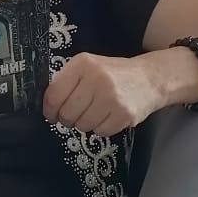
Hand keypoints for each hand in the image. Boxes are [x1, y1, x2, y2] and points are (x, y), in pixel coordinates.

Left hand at [42, 53, 161, 136]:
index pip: (54, 95)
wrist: (149, 78)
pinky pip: (100, 132)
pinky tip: (108, 116)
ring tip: (95, 112)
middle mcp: (97, 78)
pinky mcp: (124, 114)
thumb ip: (67, 81)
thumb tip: (48, 106)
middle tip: (76, 115)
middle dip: (67, 119)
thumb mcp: (88, 67)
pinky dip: (101, 128)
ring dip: (85, 124)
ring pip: (82, 125)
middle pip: (67, 113)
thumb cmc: (113, 74)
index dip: (49, 110)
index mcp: (83, 64)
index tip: (51, 114)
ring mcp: (112, 97)